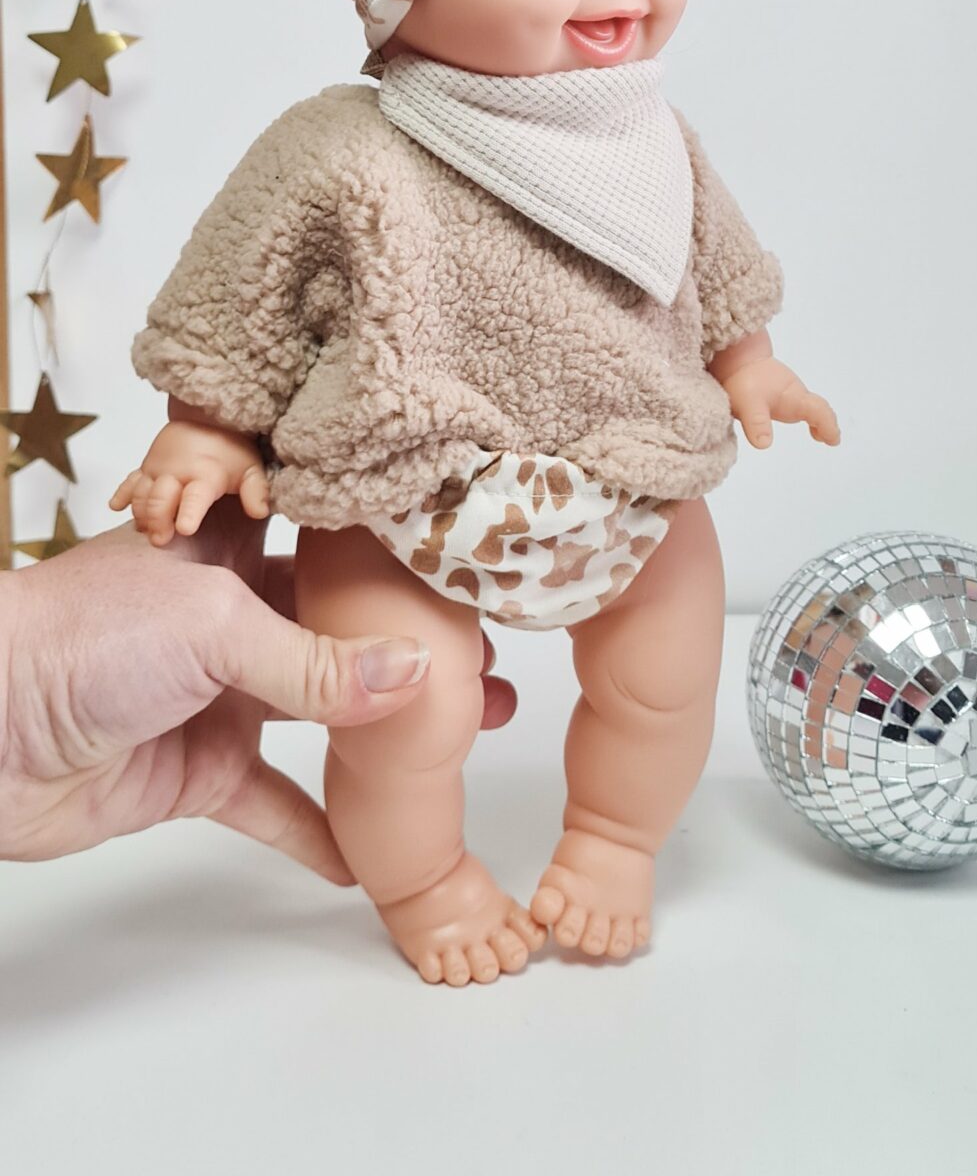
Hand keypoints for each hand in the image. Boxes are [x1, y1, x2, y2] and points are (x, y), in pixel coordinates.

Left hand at [0, 497, 516, 873]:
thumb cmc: (77, 638)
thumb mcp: (212, 625)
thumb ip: (315, 658)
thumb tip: (416, 676)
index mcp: (234, 549)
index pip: (328, 537)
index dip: (390, 547)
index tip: (463, 557)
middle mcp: (233, 614)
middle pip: (339, 630)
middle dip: (411, 648)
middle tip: (486, 667)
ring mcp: (216, 694)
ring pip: (319, 715)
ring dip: (383, 734)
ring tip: (461, 746)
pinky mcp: (195, 769)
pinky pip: (271, 800)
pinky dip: (316, 828)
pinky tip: (369, 852)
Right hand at [108, 415, 268, 544]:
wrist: (209, 418)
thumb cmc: (231, 451)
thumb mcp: (252, 468)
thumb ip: (257, 491)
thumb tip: (261, 511)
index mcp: (205, 475)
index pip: (196, 496)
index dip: (189, 512)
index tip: (184, 528)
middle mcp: (177, 472)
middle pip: (160, 498)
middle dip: (157, 519)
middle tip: (160, 540)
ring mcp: (158, 469)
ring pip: (141, 493)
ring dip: (141, 512)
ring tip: (144, 530)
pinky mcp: (145, 468)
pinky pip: (129, 480)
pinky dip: (122, 493)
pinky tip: (116, 507)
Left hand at [724, 356, 840, 450]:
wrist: (738, 358)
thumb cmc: (743, 380)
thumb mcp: (747, 404)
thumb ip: (757, 423)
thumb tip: (764, 444)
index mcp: (794, 396)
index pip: (818, 410)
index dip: (828, 426)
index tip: (834, 440)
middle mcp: (797, 394)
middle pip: (820, 408)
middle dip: (828, 423)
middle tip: (833, 440)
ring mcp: (791, 392)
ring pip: (813, 406)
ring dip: (822, 421)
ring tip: (822, 436)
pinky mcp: (782, 393)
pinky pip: (804, 406)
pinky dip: (812, 418)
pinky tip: (810, 429)